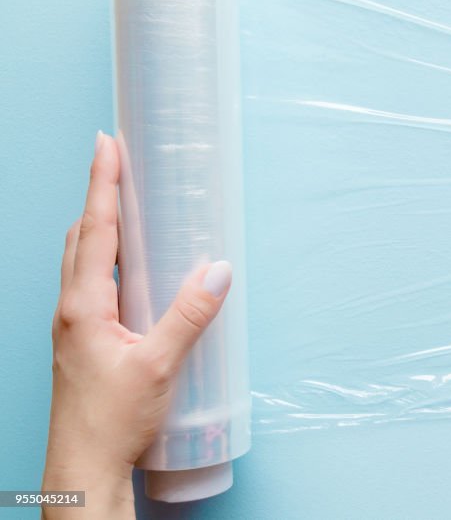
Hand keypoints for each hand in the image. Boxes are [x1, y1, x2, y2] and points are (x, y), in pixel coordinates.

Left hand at [42, 131, 231, 518]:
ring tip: (122, 202)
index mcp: (83, 306)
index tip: (106, 143)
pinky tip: (128, 265)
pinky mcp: (82, 339)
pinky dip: (103, 255)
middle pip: (79, 235)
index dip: (101, 183)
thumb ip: (190, 315)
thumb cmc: (111, 421)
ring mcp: (73, 325)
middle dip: (97, 194)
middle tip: (118, 161)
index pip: (94, 229)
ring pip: (80, 258)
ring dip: (98, 224)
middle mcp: (71, 309)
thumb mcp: (160, 366)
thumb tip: (219, 270)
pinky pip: (89, 281)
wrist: (84, 468)